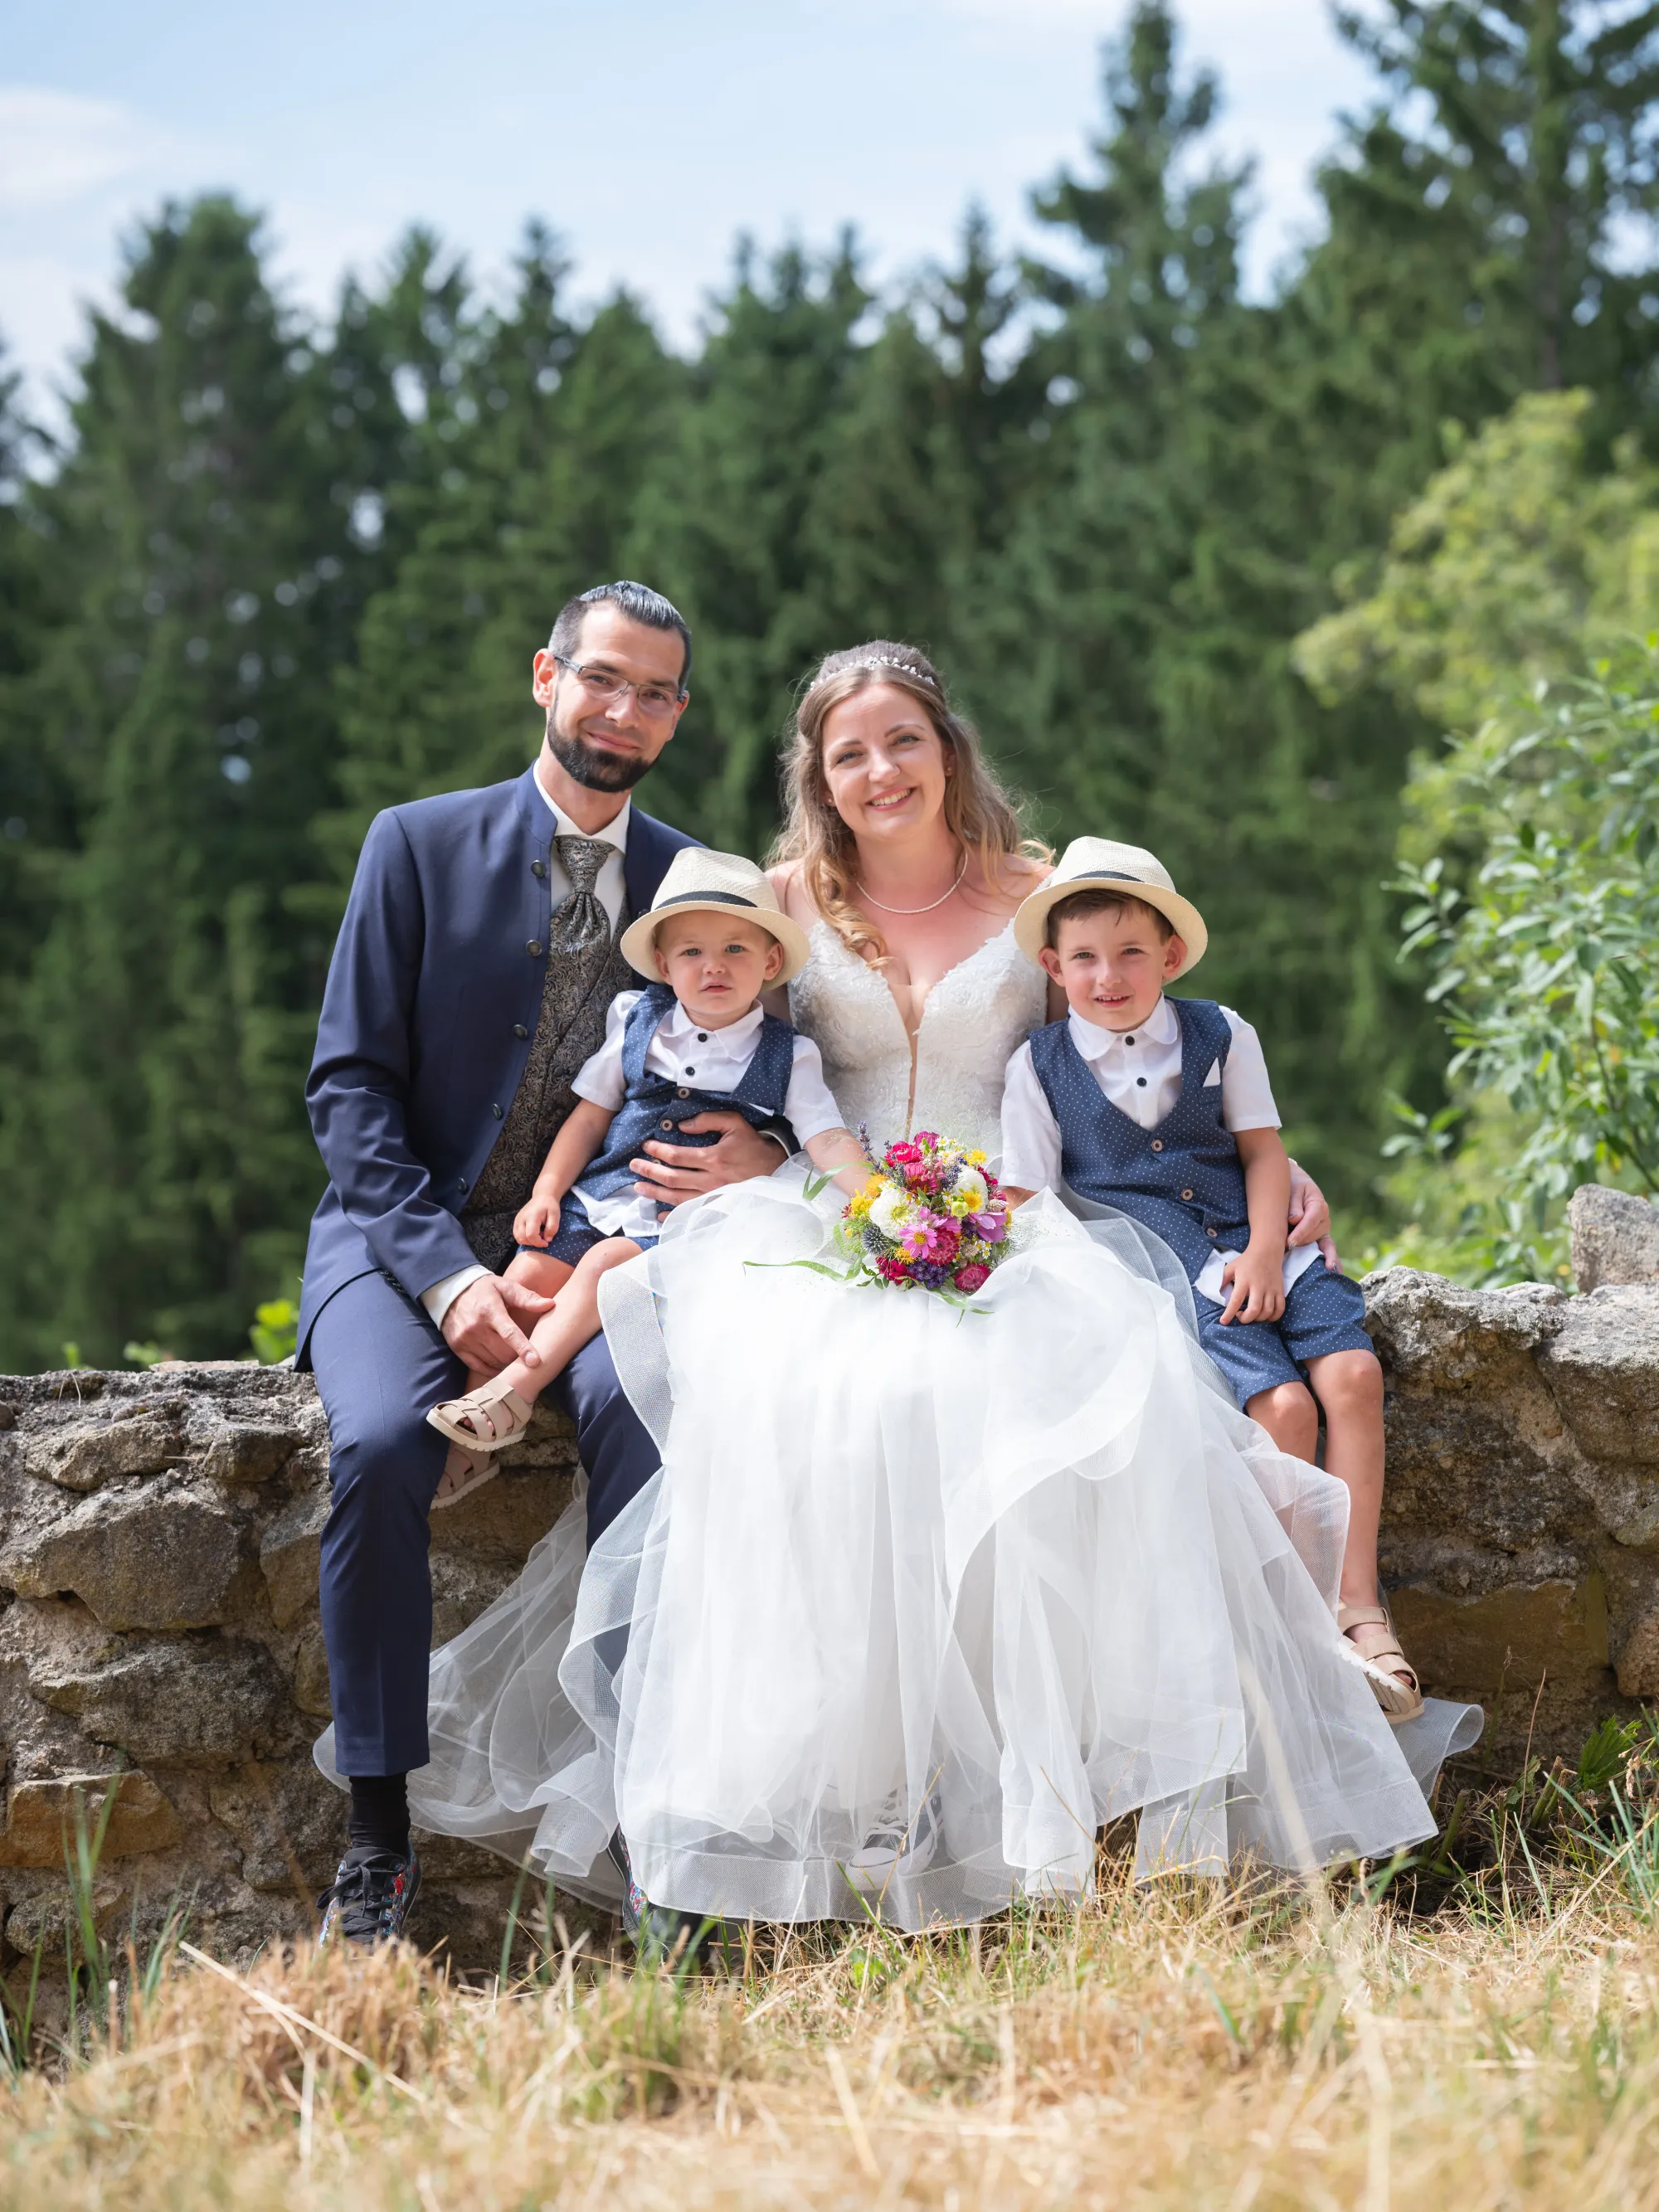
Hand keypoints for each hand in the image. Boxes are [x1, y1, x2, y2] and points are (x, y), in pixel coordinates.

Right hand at [440, 1273, 555, 1375]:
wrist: (451, 1292)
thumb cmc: (484, 1290)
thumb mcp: (505, 1287)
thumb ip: (527, 1297)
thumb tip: (550, 1304)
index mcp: (490, 1311)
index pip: (509, 1333)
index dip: (523, 1348)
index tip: (535, 1362)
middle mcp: (476, 1327)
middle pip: (502, 1352)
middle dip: (518, 1357)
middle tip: (530, 1357)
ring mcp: (465, 1339)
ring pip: (493, 1361)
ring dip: (507, 1364)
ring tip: (517, 1360)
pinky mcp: (458, 1348)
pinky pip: (479, 1367)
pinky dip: (493, 1370)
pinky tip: (503, 1367)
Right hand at [513, 1193, 560, 1247]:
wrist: (542, 1197)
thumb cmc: (550, 1206)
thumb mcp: (555, 1215)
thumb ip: (552, 1228)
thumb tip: (547, 1239)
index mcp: (531, 1216)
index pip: (530, 1235)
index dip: (538, 1243)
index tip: (547, 1242)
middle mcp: (521, 1219)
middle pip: (522, 1239)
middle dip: (534, 1242)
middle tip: (543, 1236)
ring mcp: (517, 1221)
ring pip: (518, 1239)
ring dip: (529, 1241)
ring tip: (538, 1234)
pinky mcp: (515, 1223)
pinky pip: (517, 1236)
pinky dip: (525, 1239)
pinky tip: (533, 1233)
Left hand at [630, 1110, 787, 1208]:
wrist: (775, 1170)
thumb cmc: (752, 1145)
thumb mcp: (734, 1123)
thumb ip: (708, 1120)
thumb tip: (682, 1126)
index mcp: (713, 1158)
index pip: (677, 1156)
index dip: (658, 1151)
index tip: (646, 1147)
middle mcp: (710, 1180)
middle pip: (672, 1178)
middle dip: (649, 1172)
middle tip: (634, 1166)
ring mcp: (712, 1196)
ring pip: (676, 1197)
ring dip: (655, 1192)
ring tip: (638, 1188)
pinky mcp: (716, 1206)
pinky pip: (690, 1213)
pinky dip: (673, 1216)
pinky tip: (659, 1215)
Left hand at [1219, 1244, 1287, 1325]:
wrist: (1267, 1250)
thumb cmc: (1246, 1261)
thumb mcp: (1231, 1267)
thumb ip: (1222, 1280)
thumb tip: (1215, 1294)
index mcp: (1244, 1280)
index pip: (1236, 1300)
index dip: (1229, 1313)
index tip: (1223, 1321)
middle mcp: (1259, 1286)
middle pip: (1255, 1309)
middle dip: (1246, 1319)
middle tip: (1240, 1317)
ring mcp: (1271, 1289)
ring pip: (1268, 1311)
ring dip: (1259, 1319)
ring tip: (1251, 1316)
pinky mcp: (1280, 1290)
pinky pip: (1280, 1308)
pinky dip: (1274, 1317)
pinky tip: (1266, 1316)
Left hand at [1285, 1159, 1339, 1269]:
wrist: (1295, 1185)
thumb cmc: (1292, 1187)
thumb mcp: (1292, 1190)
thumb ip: (1294, 1204)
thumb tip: (1294, 1219)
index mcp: (1318, 1204)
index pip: (1310, 1220)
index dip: (1300, 1233)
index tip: (1289, 1243)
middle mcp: (1324, 1218)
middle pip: (1313, 1235)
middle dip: (1300, 1242)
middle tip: (1285, 1249)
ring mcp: (1324, 1229)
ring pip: (1319, 1244)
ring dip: (1308, 1252)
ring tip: (1302, 1263)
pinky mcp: (1321, 1237)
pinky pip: (1328, 1249)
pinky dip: (1331, 1260)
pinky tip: (1333, 1271)